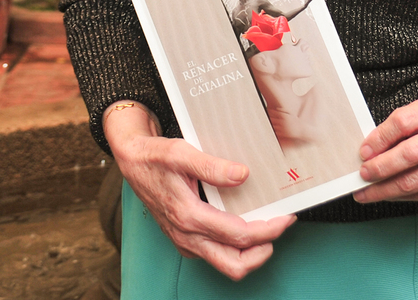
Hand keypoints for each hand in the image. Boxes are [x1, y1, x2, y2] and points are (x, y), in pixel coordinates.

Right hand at [104, 102, 294, 279]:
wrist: (131, 160)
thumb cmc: (154, 156)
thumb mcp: (181, 153)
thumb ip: (212, 166)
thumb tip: (242, 175)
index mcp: (189, 215)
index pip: (239, 235)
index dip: (268, 229)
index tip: (286, 217)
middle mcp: (187, 235)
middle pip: (234, 264)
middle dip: (263, 251)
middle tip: (279, 228)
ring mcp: (185, 240)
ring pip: (225, 263)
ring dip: (249, 253)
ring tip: (265, 230)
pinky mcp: (184, 239)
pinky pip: (214, 255)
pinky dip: (234, 248)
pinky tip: (242, 227)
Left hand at [352, 83, 417, 203]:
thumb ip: (403, 123)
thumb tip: (372, 147)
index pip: (404, 122)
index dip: (380, 138)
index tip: (363, 152)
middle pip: (411, 154)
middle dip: (381, 168)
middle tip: (362, 176)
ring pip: (417, 181)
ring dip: (387, 190)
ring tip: (367, 192)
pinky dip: (404, 197)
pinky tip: (390, 195)